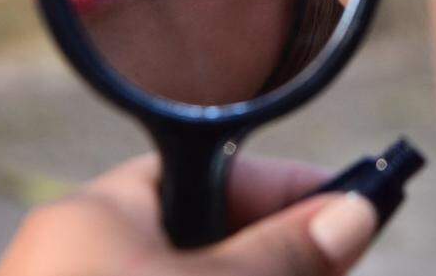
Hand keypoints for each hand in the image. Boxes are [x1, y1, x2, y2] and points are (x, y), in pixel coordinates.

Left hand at [0, 154, 378, 275]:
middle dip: (273, 249)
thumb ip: (284, 255)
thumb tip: (356, 212)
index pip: (200, 171)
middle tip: (336, 264)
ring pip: (188, 274)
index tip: (347, 204)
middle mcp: (79, 258)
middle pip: (201, 232)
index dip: (277, 186)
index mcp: (93, 216)